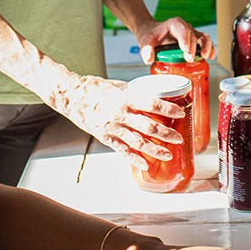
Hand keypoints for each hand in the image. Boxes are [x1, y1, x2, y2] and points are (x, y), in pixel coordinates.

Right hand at [63, 73, 187, 167]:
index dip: (167, 109)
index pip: (151, 103)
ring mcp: (112, 127)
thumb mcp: (117, 85)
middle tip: (180, 138)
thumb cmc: (93, 87)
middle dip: (166, 134)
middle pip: (148, 126)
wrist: (70, 96)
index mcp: (125, 98)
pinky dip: (134, 159)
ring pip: (138, 142)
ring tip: (168, 154)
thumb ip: (134, 92)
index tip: (180, 112)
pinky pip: (122, 150)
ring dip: (155, 149)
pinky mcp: (105, 137)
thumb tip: (151, 95)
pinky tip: (145, 164)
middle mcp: (120, 114)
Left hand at [135, 17, 215, 64]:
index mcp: (173, 24)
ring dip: (206, 46)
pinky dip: (210, 49)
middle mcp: (185, 28)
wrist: (153, 34)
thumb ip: (146, 49)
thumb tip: (149, 58)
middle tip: (189, 58)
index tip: (185, 49)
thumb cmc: (151, 36)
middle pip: (193, 35)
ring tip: (206, 56)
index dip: (185, 38)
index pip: (181, 28)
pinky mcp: (195, 42)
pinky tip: (211, 56)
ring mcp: (191, 34)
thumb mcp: (145, 41)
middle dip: (193, 47)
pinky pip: (205, 43)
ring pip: (203, 37)